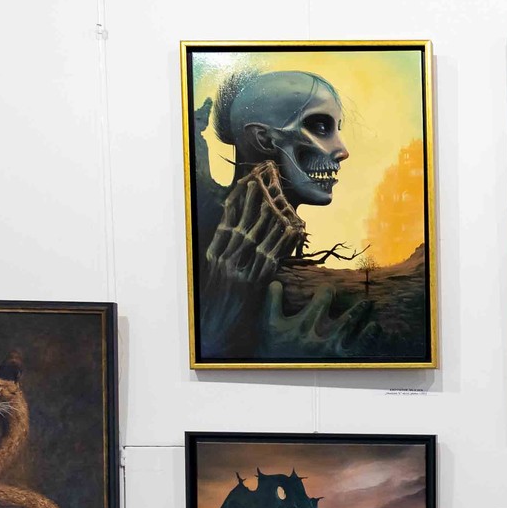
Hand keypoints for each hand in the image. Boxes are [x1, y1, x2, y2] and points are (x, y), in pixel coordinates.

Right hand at [201, 165, 301, 352]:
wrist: (221, 328)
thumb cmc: (224, 301)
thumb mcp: (221, 273)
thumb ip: (230, 251)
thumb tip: (243, 229)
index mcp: (215, 254)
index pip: (227, 220)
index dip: (238, 198)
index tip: (247, 180)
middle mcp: (225, 260)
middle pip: (241, 223)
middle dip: (251, 199)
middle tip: (261, 178)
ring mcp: (239, 271)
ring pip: (255, 237)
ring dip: (266, 216)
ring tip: (275, 198)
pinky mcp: (254, 283)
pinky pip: (270, 257)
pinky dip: (282, 240)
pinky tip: (291, 228)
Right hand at [262, 281, 388, 358]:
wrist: (278, 374)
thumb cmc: (274, 347)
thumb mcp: (269, 324)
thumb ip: (273, 302)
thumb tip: (275, 283)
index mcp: (304, 323)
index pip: (323, 299)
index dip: (327, 292)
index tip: (329, 290)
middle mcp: (321, 335)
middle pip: (344, 316)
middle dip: (354, 306)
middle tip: (363, 299)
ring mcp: (331, 348)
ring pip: (353, 329)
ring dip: (361, 315)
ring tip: (369, 306)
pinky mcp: (337, 359)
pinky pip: (357, 347)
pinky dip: (368, 336)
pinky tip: (374, 326)